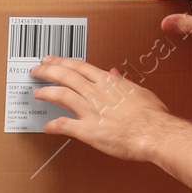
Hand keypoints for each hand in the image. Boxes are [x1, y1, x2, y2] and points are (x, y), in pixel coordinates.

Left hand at [31, 54, 172, 161]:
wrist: (154, 132)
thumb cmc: (152, 115)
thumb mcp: (139, 91)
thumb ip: (123, 82)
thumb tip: (115, 73)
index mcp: (108, 82)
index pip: (79, 67)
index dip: (62, 62)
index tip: (51, 60)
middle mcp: (96, 93)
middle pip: (65, 76)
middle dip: (48, 71)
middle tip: (37, 70)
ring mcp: (90, 110)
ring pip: (61, 95)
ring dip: (46, 92)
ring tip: (37, 93)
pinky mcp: (88, 130)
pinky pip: (65, 125)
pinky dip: (53, 125)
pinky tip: (47, 127)